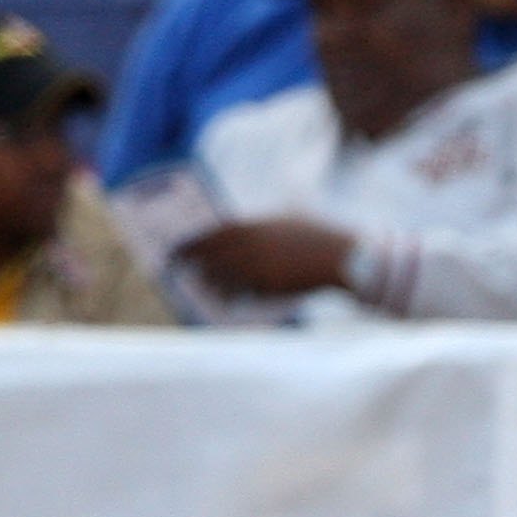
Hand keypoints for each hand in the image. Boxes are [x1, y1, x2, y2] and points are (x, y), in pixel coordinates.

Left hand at [180, 218, 356, 298]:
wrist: (341, 257)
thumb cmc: (317, 237)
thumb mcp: (288, 218)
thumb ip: (262, 225)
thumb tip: (241, 229)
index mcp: (257, 225)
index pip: (215, 232)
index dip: (194, 240)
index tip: (179, 246)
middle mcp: (254, 245)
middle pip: (213, 254)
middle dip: (191, 260)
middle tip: (175, 266)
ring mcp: (261, 266)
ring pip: (223, 275)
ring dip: (207, 280)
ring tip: (198, 282)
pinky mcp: (271, 286)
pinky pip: (241, 292)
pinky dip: (228, 295)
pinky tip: (220, 298)